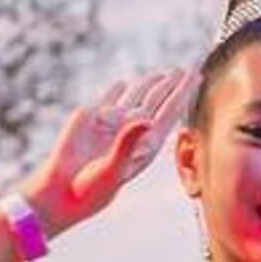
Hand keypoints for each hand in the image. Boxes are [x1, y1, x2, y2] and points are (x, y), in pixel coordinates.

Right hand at [26, 68, 190, 232]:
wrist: (63, 190)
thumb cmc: (92, 187)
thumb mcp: (114, 168)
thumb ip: (128, 143)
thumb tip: (147, 120)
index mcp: (145, 143)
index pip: (169, 111)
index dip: (183, 93)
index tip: (197, 76)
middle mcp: (132, 130)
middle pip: (157, 100)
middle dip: (171, 85)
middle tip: (187, 70)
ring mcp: (112, 123)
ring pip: (135, 97)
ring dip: (149, 84)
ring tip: (163, 74)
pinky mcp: (91, 118)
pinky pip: (108, 99)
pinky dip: (116, 89)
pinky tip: (123, 82)